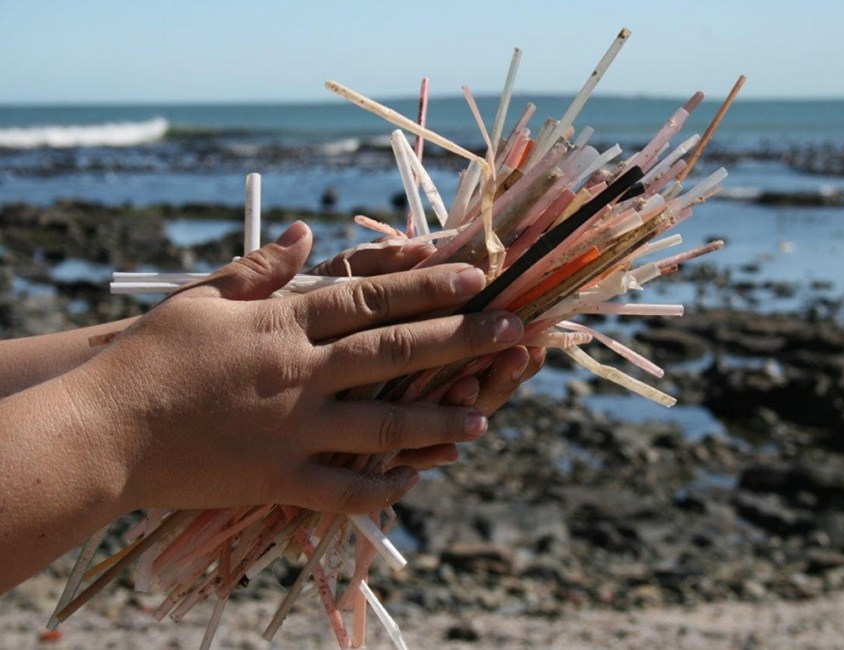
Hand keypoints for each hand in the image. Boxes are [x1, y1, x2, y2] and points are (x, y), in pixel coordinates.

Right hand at [73, 221, 523, 514]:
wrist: (104, 430)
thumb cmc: (151, 357)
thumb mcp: (203, 299)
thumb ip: (262, 269)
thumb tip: (307, 232)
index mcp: (284, 323)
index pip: (372, 297)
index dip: (429, 284)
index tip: (477, 274)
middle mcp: (301, 373)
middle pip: (396, 351)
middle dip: (461, 338)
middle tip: (512, 330)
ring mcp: (294, 430)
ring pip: (384, 423)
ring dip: (439, 419)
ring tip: (483, 417)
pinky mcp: (278, 478)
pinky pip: (343, 488)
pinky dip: (383, 487)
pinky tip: (415, 480)